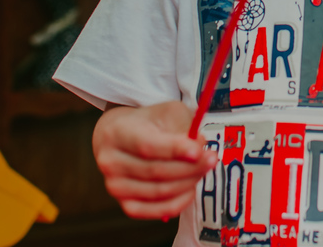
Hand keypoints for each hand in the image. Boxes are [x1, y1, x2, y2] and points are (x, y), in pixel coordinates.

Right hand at [92, 100, 217, 219]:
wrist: (121, 138)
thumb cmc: (148, 123)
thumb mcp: (166, 113)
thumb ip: (183, 126)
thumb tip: (199, 146)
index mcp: (117, 132)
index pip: (148, 145)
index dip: (175, 150)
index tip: (199, 150)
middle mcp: (110, 161)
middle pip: (156, 171)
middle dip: (190, 167)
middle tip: (212, 158)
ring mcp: (115, 186)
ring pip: (159, 191)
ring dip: (188, 182)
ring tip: (203, 169)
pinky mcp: (125, 204)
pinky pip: (155, 210)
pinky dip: (177, 203)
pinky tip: (190, 189)